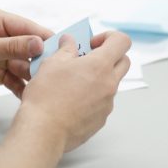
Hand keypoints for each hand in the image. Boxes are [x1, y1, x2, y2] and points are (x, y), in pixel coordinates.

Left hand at [0, 6, 52, 103]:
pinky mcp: (0, 73)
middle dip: (41, 60)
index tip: (63, 49)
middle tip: (56, 72)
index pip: (28, 27)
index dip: (45, 38)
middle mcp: (2, 35)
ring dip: (34, 76)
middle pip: (30, 47)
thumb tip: (39, 43)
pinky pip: (18, 79)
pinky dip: (23, 87)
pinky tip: (30, 95)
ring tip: (44, 86)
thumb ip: (13, 47)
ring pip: (26, 65)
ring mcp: (2, 55)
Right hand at [18, 31, 130, 151]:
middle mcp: (109, 84)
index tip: (92, 44)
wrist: (43, 131)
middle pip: (123, 62)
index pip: (122, 42)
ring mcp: (107, 104)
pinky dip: (92, 97)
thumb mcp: (52, 63)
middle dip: (109, 56)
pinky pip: (102, 102)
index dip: (109, 37)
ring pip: (111, 83)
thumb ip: (66, 49)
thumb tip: (69, 41)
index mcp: (100, 65)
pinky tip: (71, 101)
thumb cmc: (46, 96)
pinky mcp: (101, 119)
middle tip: (86, 60)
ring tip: (73, 82)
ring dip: (98, 78)